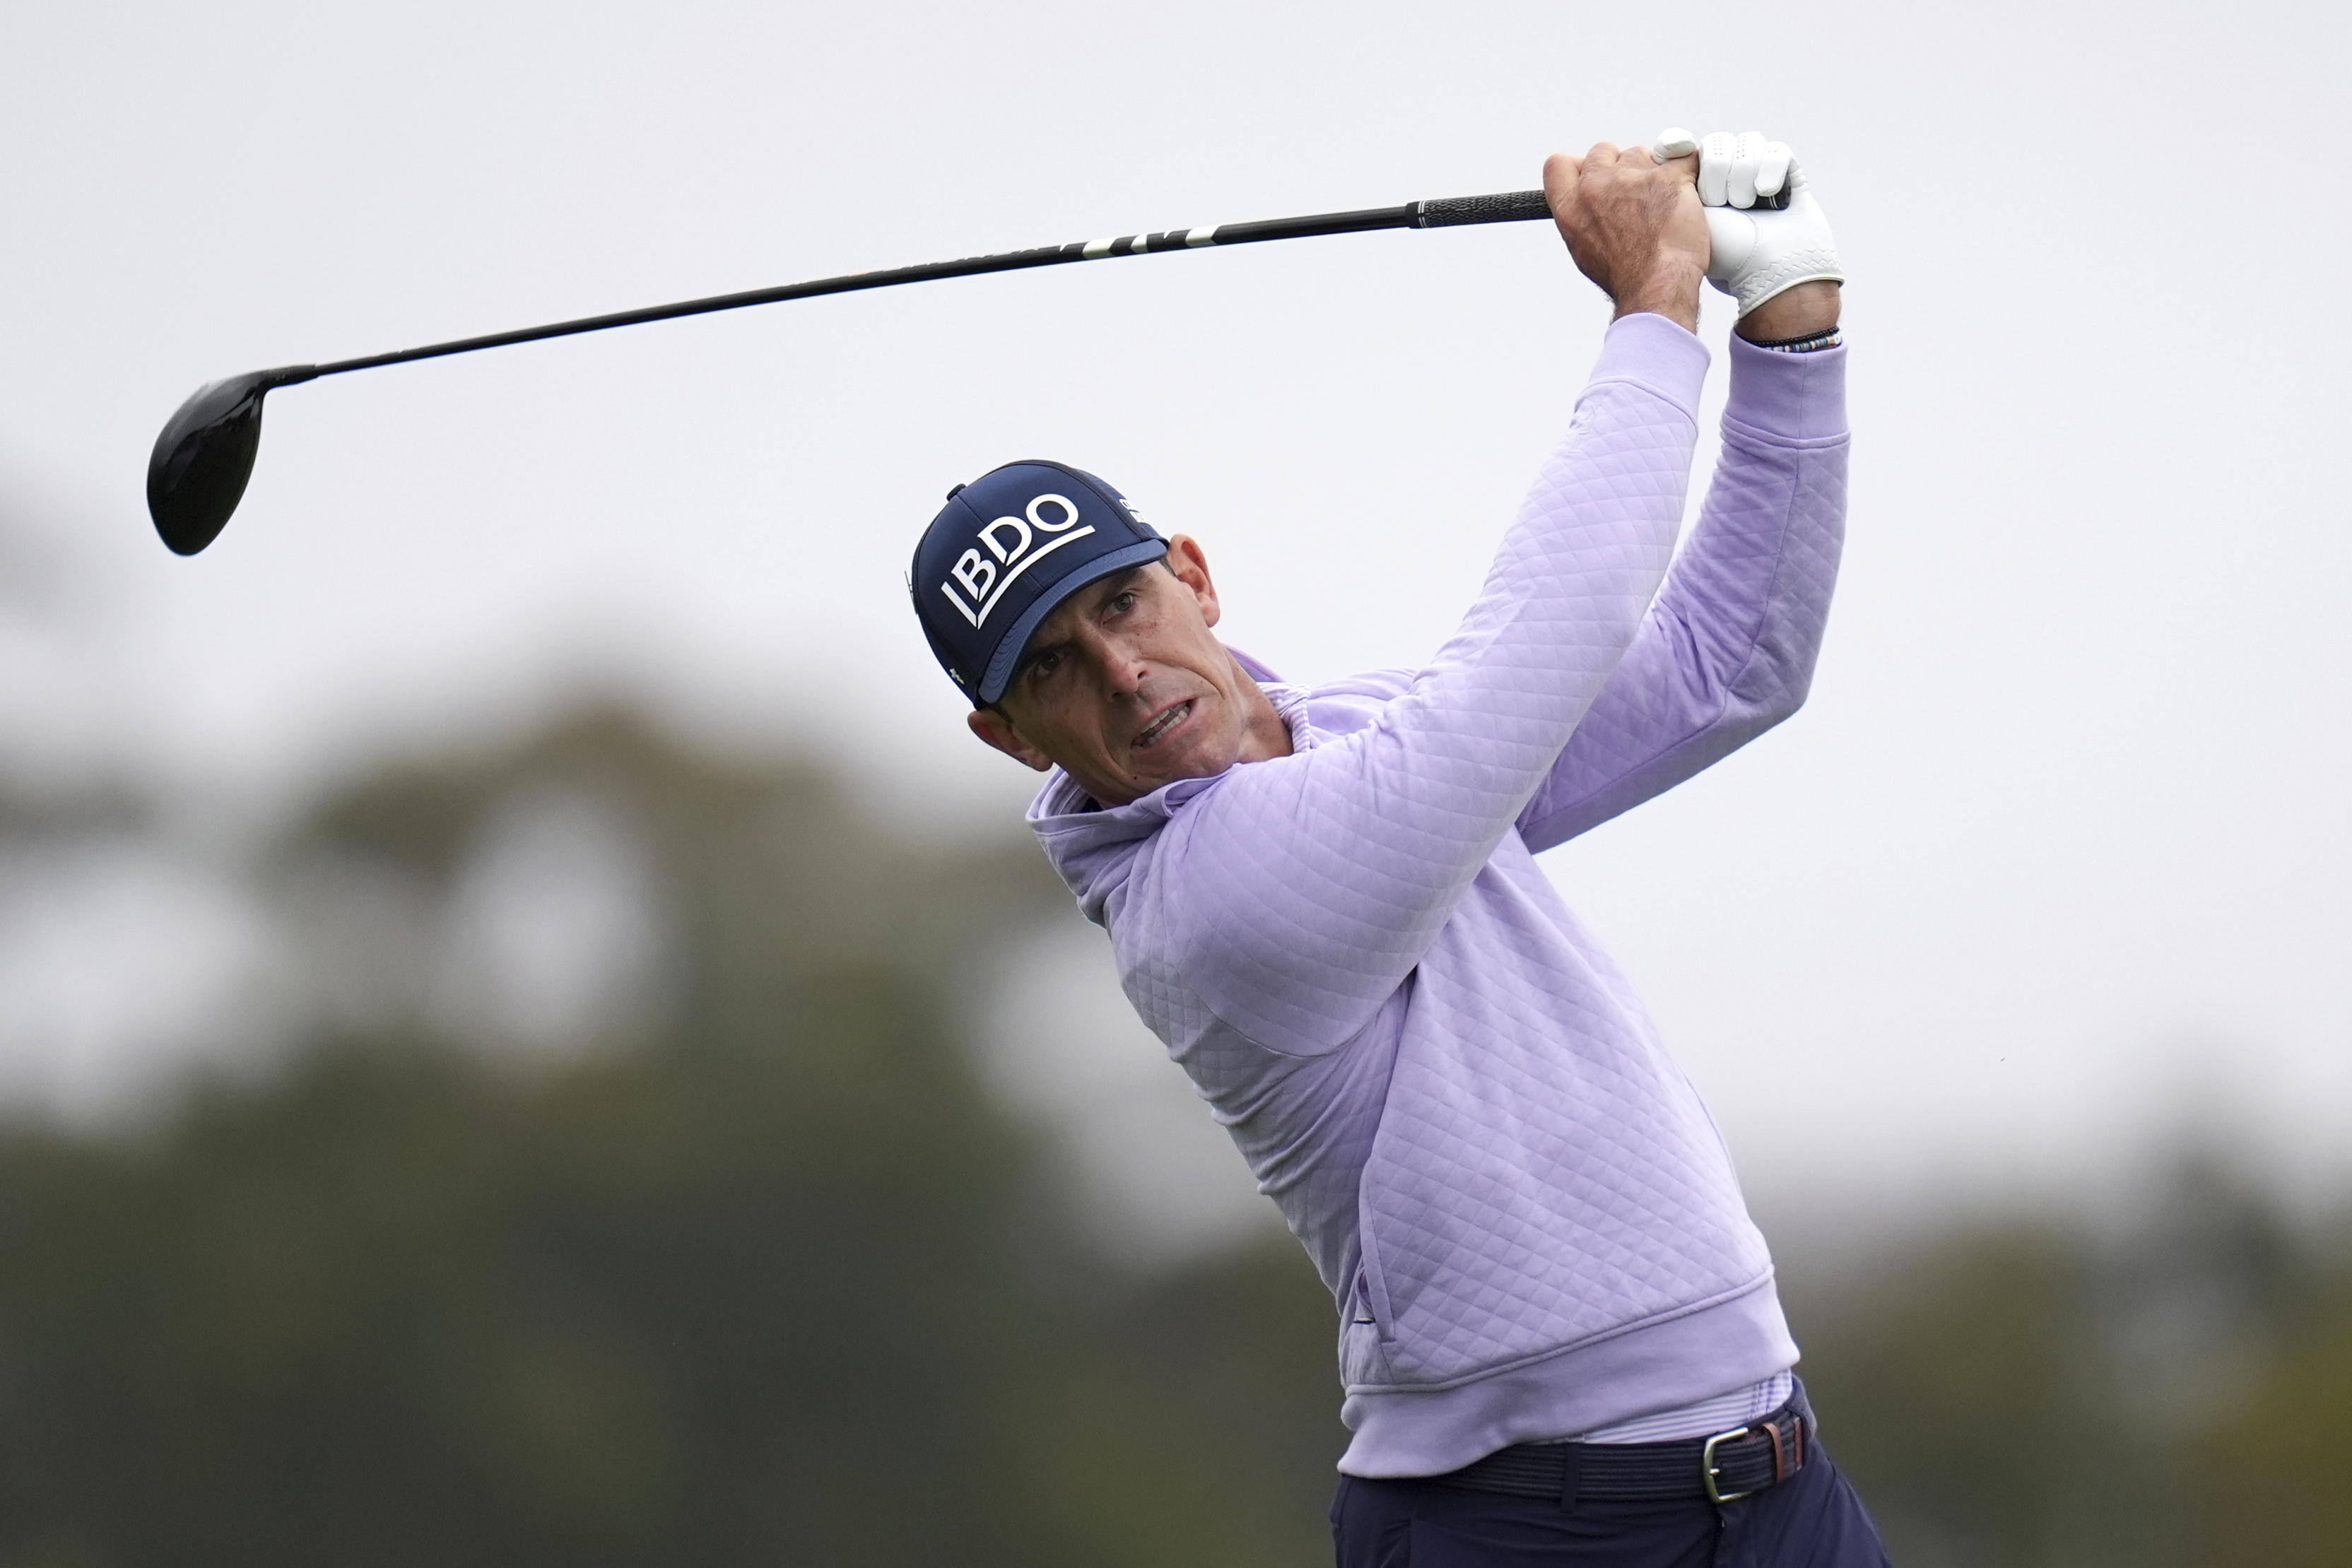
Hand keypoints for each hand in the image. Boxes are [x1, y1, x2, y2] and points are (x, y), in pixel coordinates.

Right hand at [1543, 139, 1707, 332]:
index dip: (1579, 166)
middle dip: (1620, 166)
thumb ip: (1582, 217)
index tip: (1594, 176)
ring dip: (1653, 170)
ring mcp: (1632, 177)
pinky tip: (1690, 191)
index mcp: (1570, 205)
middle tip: (1636, 193)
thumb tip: (1590, 205)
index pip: (1559, 164)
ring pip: (1643, 153)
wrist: (1655, 287)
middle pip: (1603, 151)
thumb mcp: (1584, 249)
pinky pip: (1684, 157)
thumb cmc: (1624, 277)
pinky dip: (1689, 170)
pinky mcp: (1668, 177)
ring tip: (1664, 203)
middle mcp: (1596, 186)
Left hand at [1685, 130, 1846, 322]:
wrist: (1768, 272)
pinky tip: (1767, 194)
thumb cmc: (1724, 255)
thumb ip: (1670, 184)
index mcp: (1702, 185)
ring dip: (1743, 177)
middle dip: (1717, 175)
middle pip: (1718, 143)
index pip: (1692, 147)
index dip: (1689, 150)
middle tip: (1723, 205)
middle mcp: (1731, 176)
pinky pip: (1776, 151)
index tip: (1681, 156)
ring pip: (1747, 144)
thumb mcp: (1683, 218)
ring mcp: (1760, 174)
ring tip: (1746, 205)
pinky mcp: (1789, 174)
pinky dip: (1770, 171)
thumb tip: (1663, 150)